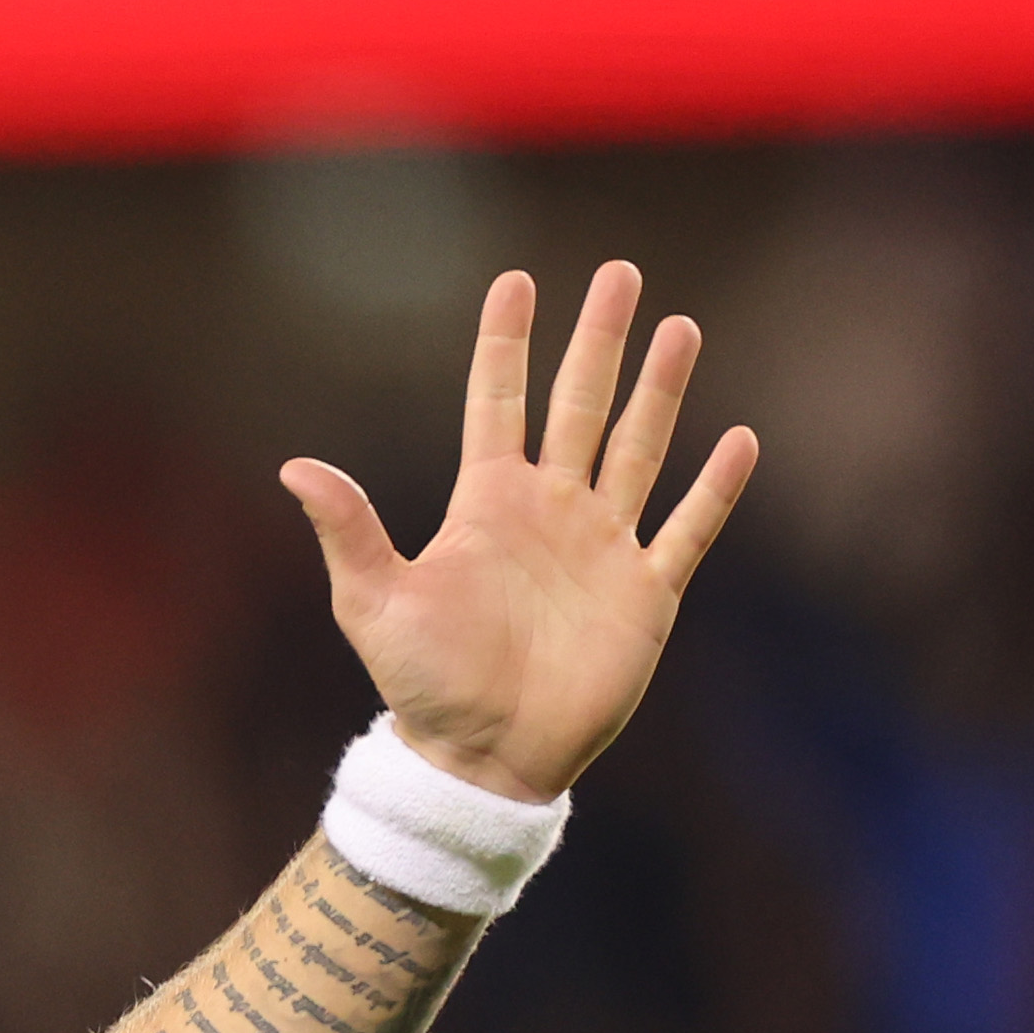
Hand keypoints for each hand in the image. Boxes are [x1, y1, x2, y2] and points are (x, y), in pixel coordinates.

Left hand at [282, 262, 757, 805]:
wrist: (484, 760)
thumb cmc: (424, 686)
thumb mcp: (375, 604)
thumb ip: (348, 532)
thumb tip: (294, 467)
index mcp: (486, 505)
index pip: (496, 403)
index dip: (506, 345)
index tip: (517, 281)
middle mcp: (548, 512)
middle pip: (581, 405)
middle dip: (600, 341)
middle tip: (620, 272)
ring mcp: (601, 548)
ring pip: (639, 449)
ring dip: (661, 392)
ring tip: (679, 328)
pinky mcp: (644, 593)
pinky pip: (687, 529)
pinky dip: (714, 489)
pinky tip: (739, 441)